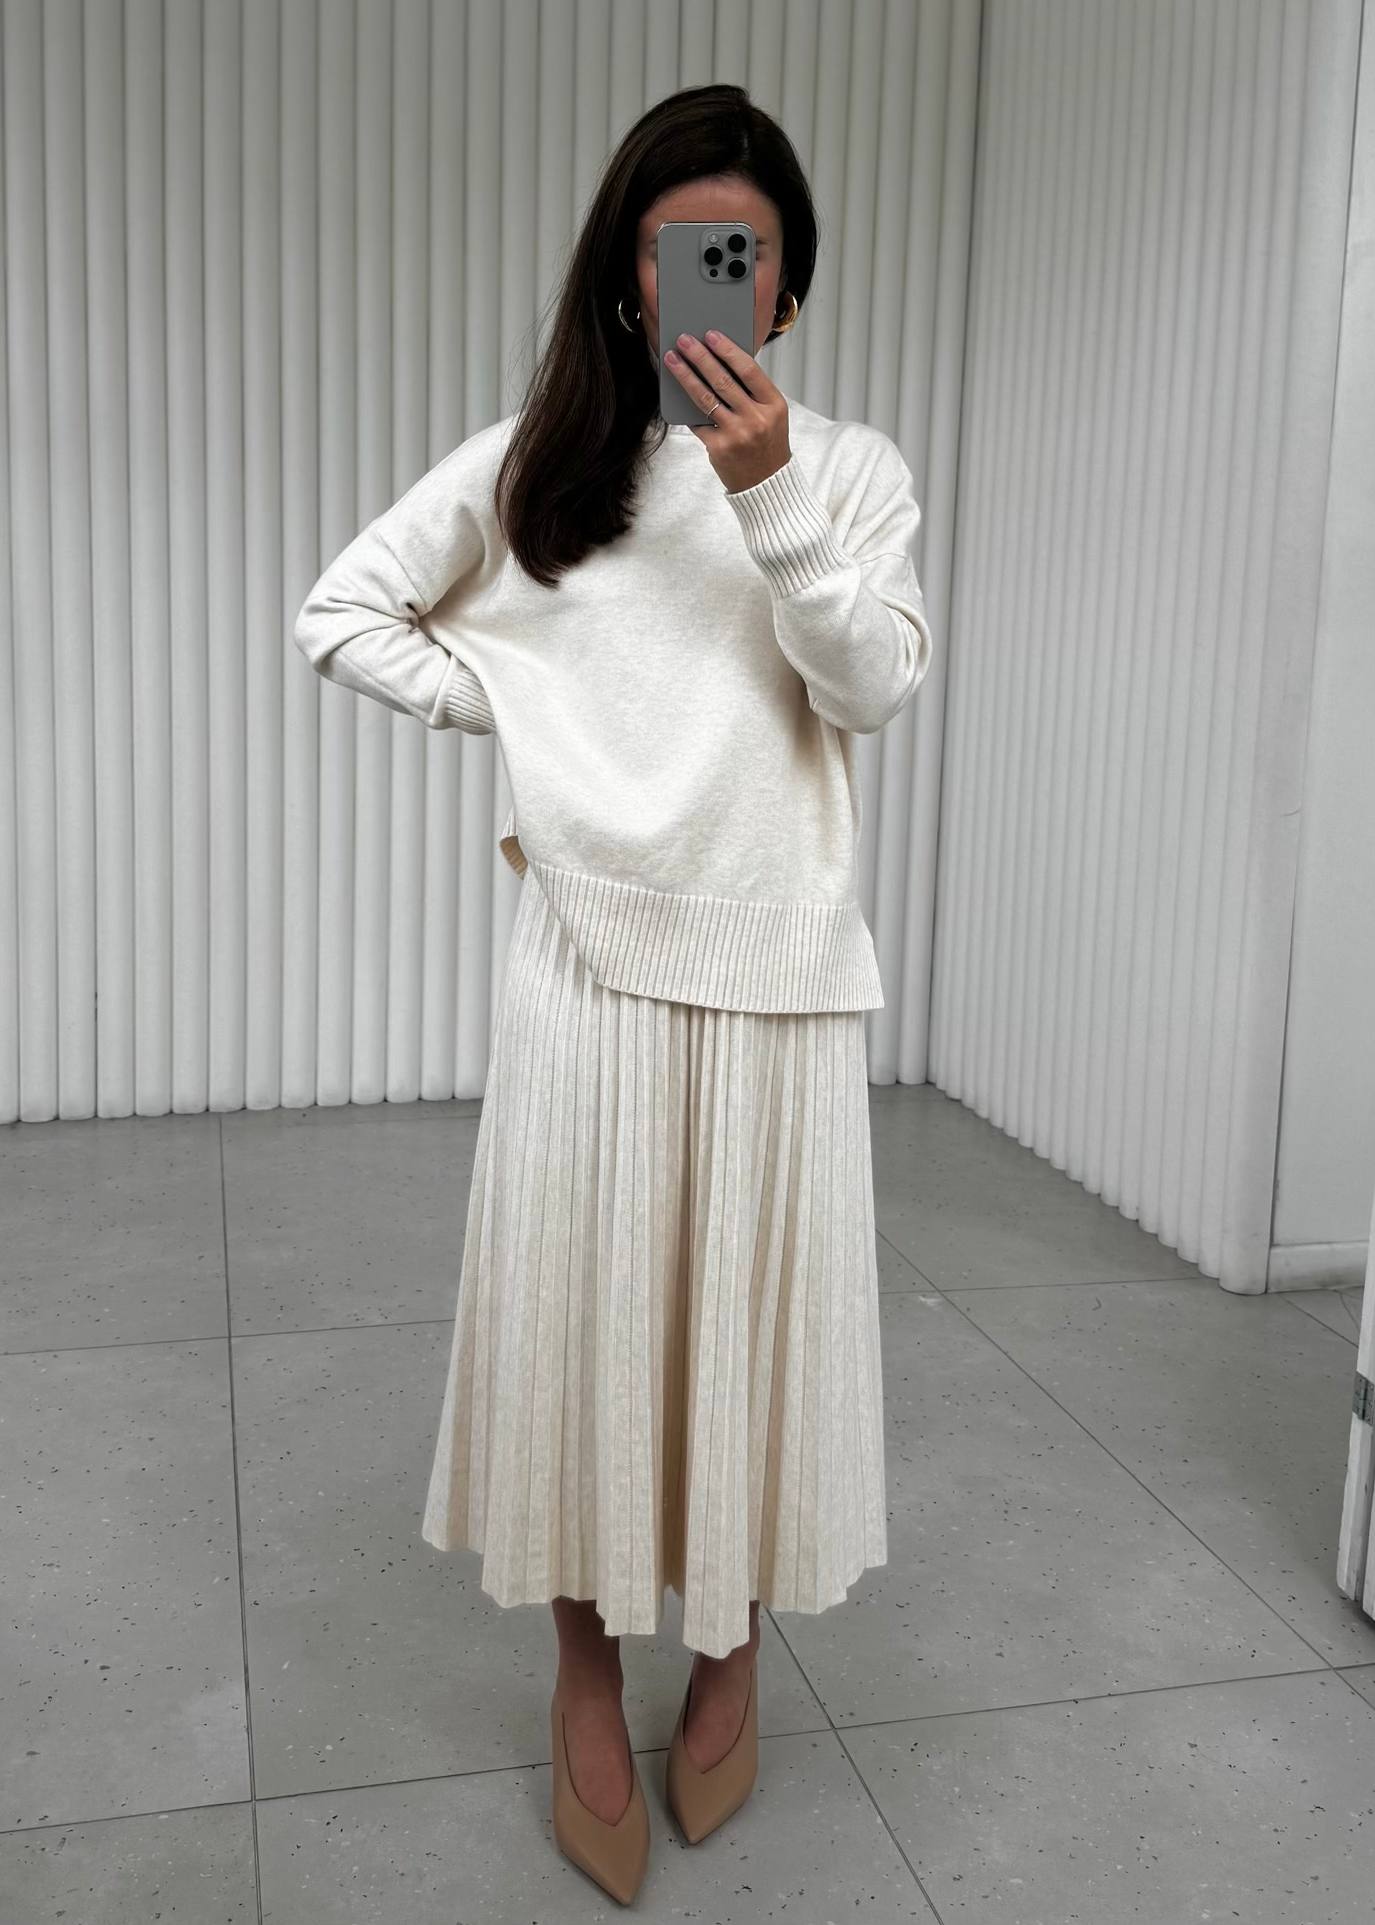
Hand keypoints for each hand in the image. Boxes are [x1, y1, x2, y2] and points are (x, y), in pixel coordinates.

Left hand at [662, 329, 790, 493]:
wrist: (766, 483)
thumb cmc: (766, 443)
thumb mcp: (771, 414)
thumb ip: (751, 391)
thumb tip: (718, 361)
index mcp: (774, 405)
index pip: (748, 370)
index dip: (727, 350)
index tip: (711, 335)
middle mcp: (757, 419)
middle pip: (722, 380)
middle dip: (700, 357)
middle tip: (684, 340)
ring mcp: (737, 435)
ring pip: (705, 398)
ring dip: (685, 376)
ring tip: (672, 360)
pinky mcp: (719, 448)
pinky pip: (698, 422)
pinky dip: (687, 407)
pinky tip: (675, 392)